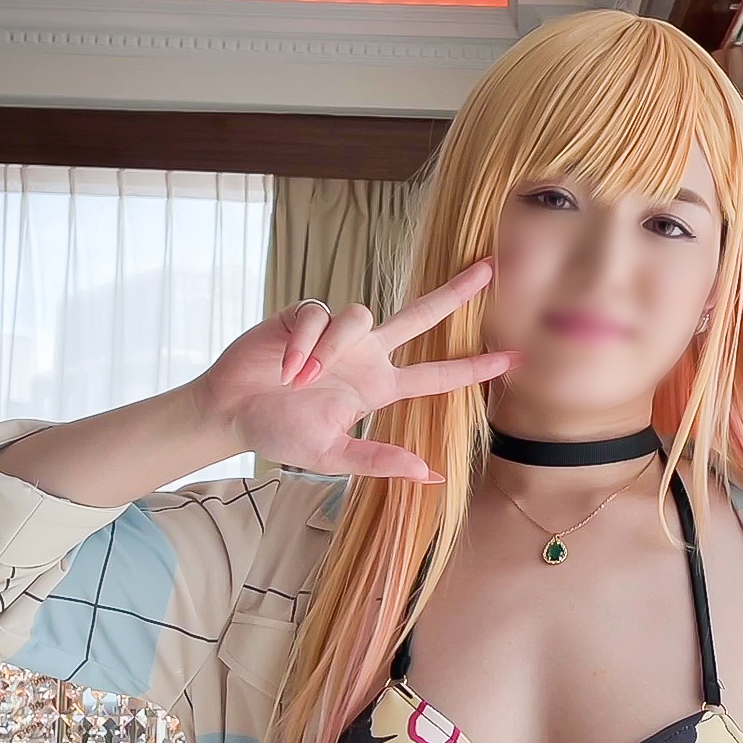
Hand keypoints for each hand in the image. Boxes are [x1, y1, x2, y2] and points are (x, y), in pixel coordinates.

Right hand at [189, 258, 520, 482]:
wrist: (230, 412)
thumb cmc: (278, 433)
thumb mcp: (332, 455)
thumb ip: (379, 461)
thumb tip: (432, 475)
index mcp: (378, 387)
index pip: (437, 375)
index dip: (474, 367)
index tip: (512, 358)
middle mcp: (365, 355)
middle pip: (419, 316)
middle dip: (454, 292)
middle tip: (490, 267)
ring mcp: (336, 333)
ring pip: (359, 316)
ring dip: (330, 348)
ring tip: (298, 380)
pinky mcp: (305, 315)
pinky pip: (318, 315)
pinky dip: (302, 343)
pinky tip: (283, 367)